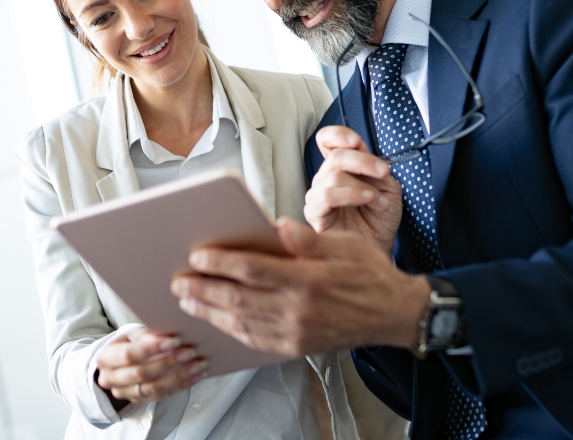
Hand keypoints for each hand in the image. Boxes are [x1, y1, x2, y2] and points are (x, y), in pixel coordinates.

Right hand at [94, 326, 206, 404]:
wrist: (119, 362)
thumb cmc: (129, 342)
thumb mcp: (133, 334)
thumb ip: (147, 335)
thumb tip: (170, 336)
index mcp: (105, 357)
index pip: (128, 355)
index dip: (152, 349)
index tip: (175, 341)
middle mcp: (111, 379)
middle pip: (142, 373)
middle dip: (168, 363)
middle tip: (191, 352)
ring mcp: (125, 393)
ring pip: (154, 388)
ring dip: (179, 376)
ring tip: (199, 365)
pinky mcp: (139, 400)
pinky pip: (162, 395)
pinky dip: (181, 385)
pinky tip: (196, 375)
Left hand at [171, 217, 430, 355]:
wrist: (393, 314)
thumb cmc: (369, 274)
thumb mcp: (343, 245)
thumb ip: (305, 239)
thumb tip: (275, 226)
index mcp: (309, 279)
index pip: (252, 270)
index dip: (220, 262)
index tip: (197, 255)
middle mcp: (299, 310)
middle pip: (238, 299)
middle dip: (202, 290)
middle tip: (179, 281)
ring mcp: (296, 332)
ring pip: (241, 323)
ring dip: (210, 312)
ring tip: (187, 301)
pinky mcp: (296, 346)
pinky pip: (255, 340)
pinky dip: (231, 330)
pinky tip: (217, 320)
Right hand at [304, 126, 401, 254]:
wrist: (380, 248)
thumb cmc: (381, 219)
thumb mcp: (386, 185)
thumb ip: (373, 166)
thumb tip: (361, 149)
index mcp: (341, 167)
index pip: (327, 140)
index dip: (338, 135)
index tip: (356, 141)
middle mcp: (326, 178)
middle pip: (335, 156)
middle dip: (363, 161)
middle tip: (383, 172)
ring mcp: (318, 196)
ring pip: (333, 175)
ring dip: (362, 185)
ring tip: (379, 200)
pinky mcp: (315, 214)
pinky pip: (326, 197)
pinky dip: (351, 194)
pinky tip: (368, 200)